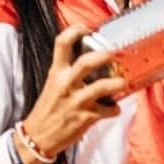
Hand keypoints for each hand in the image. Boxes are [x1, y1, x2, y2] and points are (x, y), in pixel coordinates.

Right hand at [16, 24, 123, 163]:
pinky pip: (107, 111)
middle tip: (115, 52)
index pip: (62, 44)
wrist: (39, 135)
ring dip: (116, 83)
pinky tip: (114, 108)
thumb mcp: (53, 84)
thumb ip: (68, 73)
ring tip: (124, 81)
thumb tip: (89, 63)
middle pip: (85, 63)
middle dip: (103, 55)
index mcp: (56, 72)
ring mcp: (76, 101)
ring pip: (101, 87)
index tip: (86, 28)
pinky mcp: (86, 117)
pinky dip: (114, 109)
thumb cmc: (48, 108)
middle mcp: (66, 84)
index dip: (74, 31)